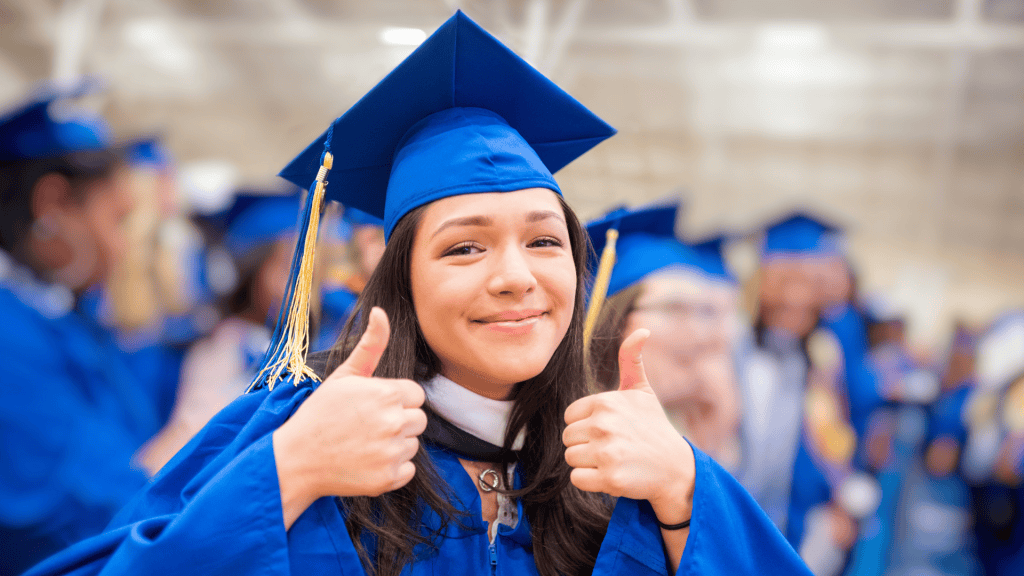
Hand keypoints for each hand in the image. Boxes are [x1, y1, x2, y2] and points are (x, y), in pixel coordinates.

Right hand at [274, 307, 426, 526]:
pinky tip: (366, 462)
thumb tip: (381, 311)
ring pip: (412, 444)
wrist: (296, 460)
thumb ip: (370, 345)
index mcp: (387, 394)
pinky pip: (407, 469)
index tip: (372, 406)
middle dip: (398, 421)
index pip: (415, 395)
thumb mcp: (344, 375)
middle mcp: (394, 422)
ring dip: (394, 445)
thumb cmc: (320, 414)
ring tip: (363, 443)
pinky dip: (391, 468)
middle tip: (367, 426)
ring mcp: (392, 452)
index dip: (395, 399)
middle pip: (418, 420)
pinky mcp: (389, 479)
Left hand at [563, 329, 694, 523]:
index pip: (570, 416)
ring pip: (571, 458)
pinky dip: (590, 481)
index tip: (609, 430)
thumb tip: (642, 329)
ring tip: (613, 460)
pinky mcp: (609, 478)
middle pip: (568, 437)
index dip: (586, 425)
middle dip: (586, 444)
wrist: (676, 468)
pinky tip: (612, 475)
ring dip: (587, 463)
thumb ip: (631, 359)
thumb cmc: (653, 428)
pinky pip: (577, 479)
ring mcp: (606, 452)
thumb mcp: (642, 391)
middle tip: (613, 447)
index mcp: (606, 402)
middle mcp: (604, 424)